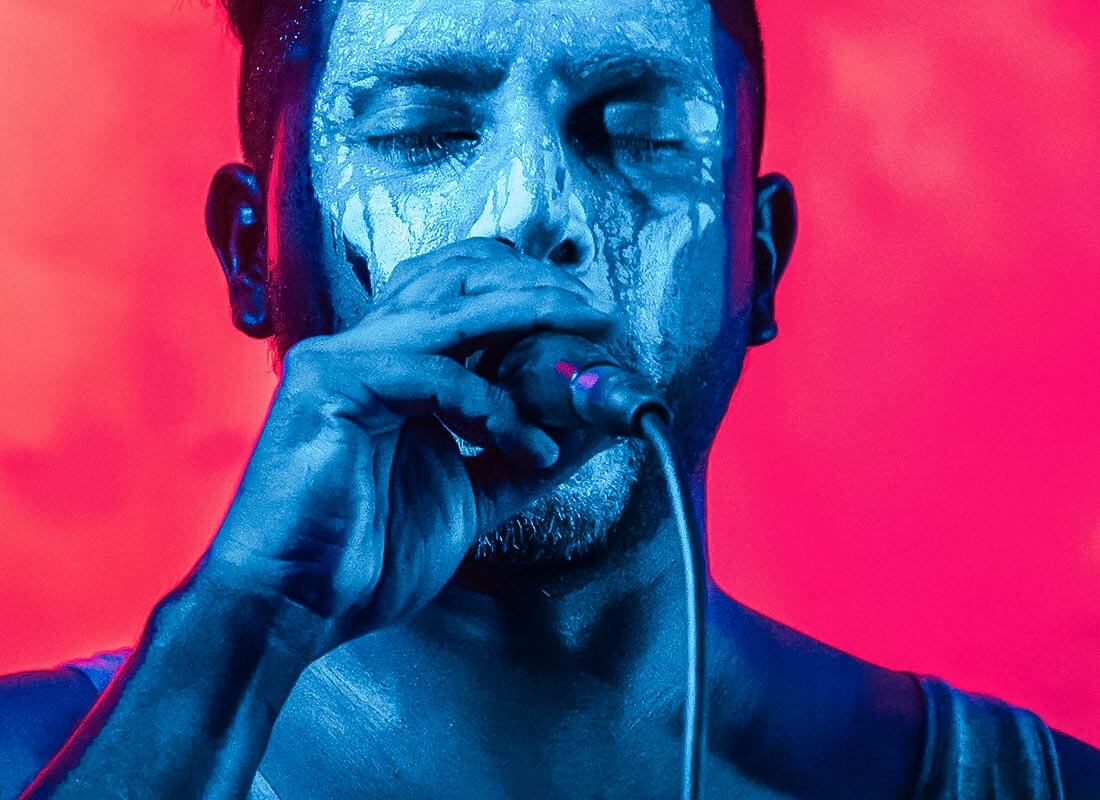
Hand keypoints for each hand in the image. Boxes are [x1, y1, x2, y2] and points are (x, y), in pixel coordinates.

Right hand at [202, 237, 613, 663]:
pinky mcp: (332, 382)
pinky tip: (531, 446)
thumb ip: (520, 456)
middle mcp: (362, 351)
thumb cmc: (365, 557)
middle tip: (600, 312)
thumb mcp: (469, 496)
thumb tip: (583, 429)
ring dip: (530, 311)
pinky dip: (497, 409)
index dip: (525, 293)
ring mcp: (342, 360)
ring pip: (451, 307)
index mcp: (388, 370)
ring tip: (589, 331)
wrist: (297, 606)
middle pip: (457, 281)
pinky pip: (438, 375)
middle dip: (537, 286)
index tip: (588, 319)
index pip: (458, 298)